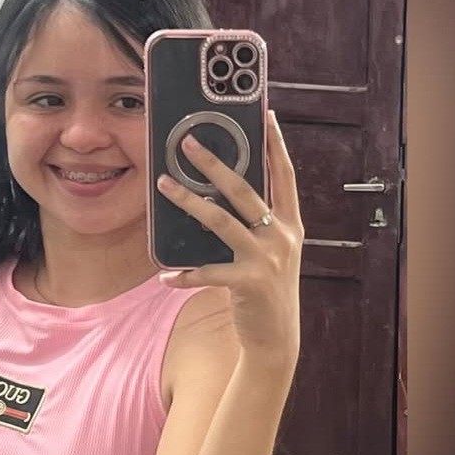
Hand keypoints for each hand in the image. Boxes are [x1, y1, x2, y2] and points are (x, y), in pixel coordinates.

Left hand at [155, 111, 302, 368]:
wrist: (277, 338)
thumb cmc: (266, 291)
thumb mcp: (270, 253)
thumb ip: (255, 226)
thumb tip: (217, 198)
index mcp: (290, 224)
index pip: (284, 176)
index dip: (276, 145)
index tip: (267, 115)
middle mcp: (282, 236)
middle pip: (244, 190)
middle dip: (214, 163)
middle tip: (188, 143)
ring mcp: (266, 259)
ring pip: (221, 221)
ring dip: (188, 202)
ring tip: (164, 185)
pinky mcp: (249, 283)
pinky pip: (208, 272)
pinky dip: (184, 274)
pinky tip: (165, 276)